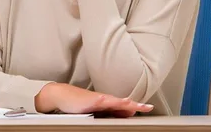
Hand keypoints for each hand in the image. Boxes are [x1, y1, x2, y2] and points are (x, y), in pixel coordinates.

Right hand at [35, 82, 152, 116]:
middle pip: (123, 103)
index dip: (136, 107)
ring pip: (116, 102)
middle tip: (148, 108)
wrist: (61, 95)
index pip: (123, 107)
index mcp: (105, 104)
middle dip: (136, 106)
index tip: (147, 108)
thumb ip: (106, 113)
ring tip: (138, 105)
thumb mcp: (93, 111)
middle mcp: (104, 100)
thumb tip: (121, 116)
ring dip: (127, 103)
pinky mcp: (91, 100)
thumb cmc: (75, 104)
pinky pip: (103, 101)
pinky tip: (116, 102)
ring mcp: (98, 99)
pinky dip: (111, 101)